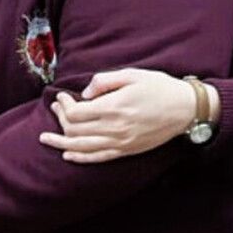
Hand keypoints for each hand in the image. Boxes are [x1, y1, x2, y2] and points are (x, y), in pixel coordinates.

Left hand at [37, 68, 197, 162]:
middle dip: (60, 118)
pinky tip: (67, 154)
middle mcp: (116, 128)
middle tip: (55, 107)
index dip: (63, 104)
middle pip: (76, 129)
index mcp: (115, 108)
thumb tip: (84, 92)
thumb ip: (104, 81)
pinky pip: (99, 157)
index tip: (61, 95)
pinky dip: (81, 157)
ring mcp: (122, 142)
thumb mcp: (132, 75)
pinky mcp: (128, 150)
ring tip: (45, 138)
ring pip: (83, 146)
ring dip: (61, 141)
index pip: (76, 112)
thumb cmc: (159, 88)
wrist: (187, 110)